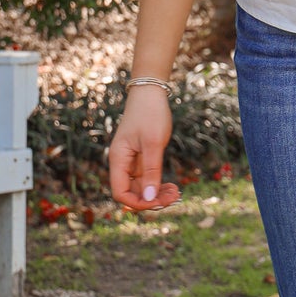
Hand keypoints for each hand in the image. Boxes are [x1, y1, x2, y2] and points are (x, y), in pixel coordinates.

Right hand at [108, 86, 180, 213]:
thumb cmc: (150, 114)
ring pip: (141, 188)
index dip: (138, 203)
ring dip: (157, 194)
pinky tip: (172, 186)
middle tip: (175, 196)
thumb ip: (151, 171)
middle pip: (132, 193)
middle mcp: (122, 164)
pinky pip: (147, 179)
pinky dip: (158, 185)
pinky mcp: (141, 159)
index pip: (120, 193)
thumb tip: (150, 199)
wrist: (150, 93)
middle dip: (152, 199)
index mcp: (118, 160)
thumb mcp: (153, 143)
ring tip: (177, 192)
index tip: (158, 202)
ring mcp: (132, 162)